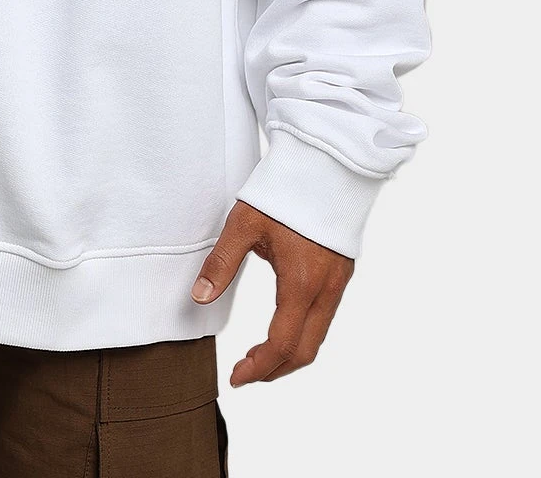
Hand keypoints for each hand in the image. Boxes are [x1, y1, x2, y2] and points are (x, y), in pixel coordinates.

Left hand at [189, 200, 352, 384]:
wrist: (327, 163)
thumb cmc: (284, 190)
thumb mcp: (244, 223)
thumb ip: (221, 263)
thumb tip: (199, 297)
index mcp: (301, 283)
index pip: (281, 344)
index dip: (258, 367)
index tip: (237, 377)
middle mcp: (326, 290)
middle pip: (305, 351)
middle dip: (275, 369)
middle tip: (246, 371)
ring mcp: (338, 282)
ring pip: (317, 336)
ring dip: (289, 353)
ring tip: (260, 354)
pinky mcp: (341, 272)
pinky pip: (324, 317)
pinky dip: (303, 332)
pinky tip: (282, 324)